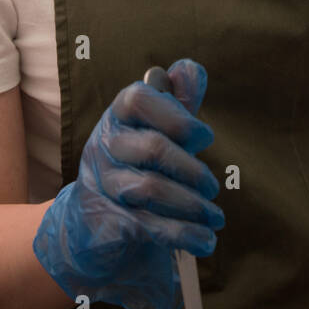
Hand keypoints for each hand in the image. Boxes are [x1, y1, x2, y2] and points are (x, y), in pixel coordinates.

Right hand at [32, 59, 221, 308]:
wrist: (92, 222)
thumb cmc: (134, 165)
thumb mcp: (156, 129)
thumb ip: (176, 100)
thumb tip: (189, 68)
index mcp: (119, 116)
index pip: (139, 99)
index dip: (177, 115)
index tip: (205, 137)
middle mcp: (106, 145)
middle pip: (152, 148)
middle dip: (193, 169)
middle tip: (214, 186)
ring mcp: (104, 184)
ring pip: (150, 189)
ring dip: (193, 205)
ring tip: (216, 218)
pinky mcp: (109, 220)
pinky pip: (150, 225)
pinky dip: (185, 234)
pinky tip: (206, 240)